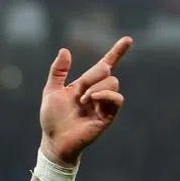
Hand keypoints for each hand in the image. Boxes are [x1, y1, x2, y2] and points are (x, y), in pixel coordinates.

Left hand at [39, 36, 131, 165]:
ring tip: (82, 101)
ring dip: (95, 89)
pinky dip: (105, 95)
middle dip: (93, 77)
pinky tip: (92, 100)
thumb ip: (58, 71)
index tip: (127, 40)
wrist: (54, 140)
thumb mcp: (51, 91)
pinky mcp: (108, 116)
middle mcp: (97, 93)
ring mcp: (104, 104)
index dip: (116, 53)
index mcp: (85, 85)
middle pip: (106, 73)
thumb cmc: (52, 118)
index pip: (104, 66)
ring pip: (112, 83)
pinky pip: (117, 99)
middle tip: (79, 93)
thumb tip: (64, 50)